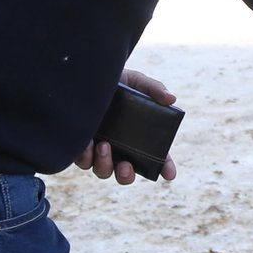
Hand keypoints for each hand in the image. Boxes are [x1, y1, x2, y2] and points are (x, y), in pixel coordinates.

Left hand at [75, 69, 179, 184]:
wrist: (88, 77)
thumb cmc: (118, 81)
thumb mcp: (138, 82)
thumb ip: (154, 89)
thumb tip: (171, 98)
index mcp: (141, 137)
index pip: (157, 158)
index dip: (165, 167)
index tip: (169, 175)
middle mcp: (121, 148)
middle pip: (126, 174)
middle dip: (126, 175)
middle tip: (126, 165)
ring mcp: (100, 150)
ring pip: (103, 171)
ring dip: (104, 164)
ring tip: (104, 145)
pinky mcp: (81, 147)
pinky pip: (82, 160)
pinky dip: (85, 155)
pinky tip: (87, 142)